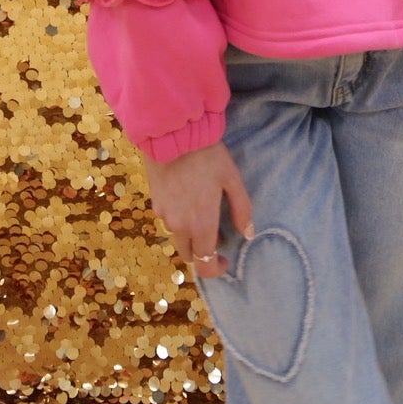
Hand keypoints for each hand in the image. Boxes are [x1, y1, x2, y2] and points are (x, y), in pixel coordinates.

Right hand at [144, 141, 254, 278]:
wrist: (172, 134)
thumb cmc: (207, 156)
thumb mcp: (232, 179)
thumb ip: (242, 210)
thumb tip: (248, 234)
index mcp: (202, 225)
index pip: (205, 266)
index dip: (215, 269)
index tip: (224, 259)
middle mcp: (180, 226)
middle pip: (189, 255)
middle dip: (203, 252)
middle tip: (215, 232)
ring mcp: (164, 215)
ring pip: (178, 236)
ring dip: (190, 233)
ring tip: (200, 210)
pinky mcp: (154, 202)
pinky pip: (167, 219)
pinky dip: (177, 217)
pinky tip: (185, 196)